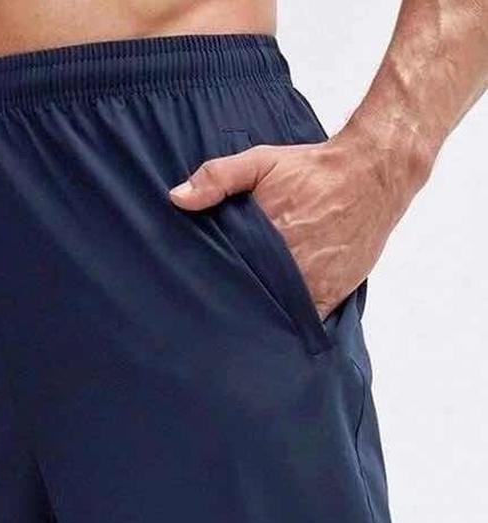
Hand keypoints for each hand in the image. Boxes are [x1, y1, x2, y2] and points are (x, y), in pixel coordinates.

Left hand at [169, 128, 408, 318]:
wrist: (373, 173)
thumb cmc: (315, 169)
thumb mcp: (262, 161)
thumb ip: (218, 177)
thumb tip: (178, 198)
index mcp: (262, 237)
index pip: (226, 273)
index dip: (210, 284)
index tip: (196, 293)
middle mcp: (286, 264)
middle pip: (248, 296)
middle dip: (232, 303)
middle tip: (214, 315)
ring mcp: (310, 283)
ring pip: (274, 313)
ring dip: (260, 318)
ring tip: (241, 326)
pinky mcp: (330, 294)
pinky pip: (305, 321)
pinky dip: (291, 327)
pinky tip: (276, 332)